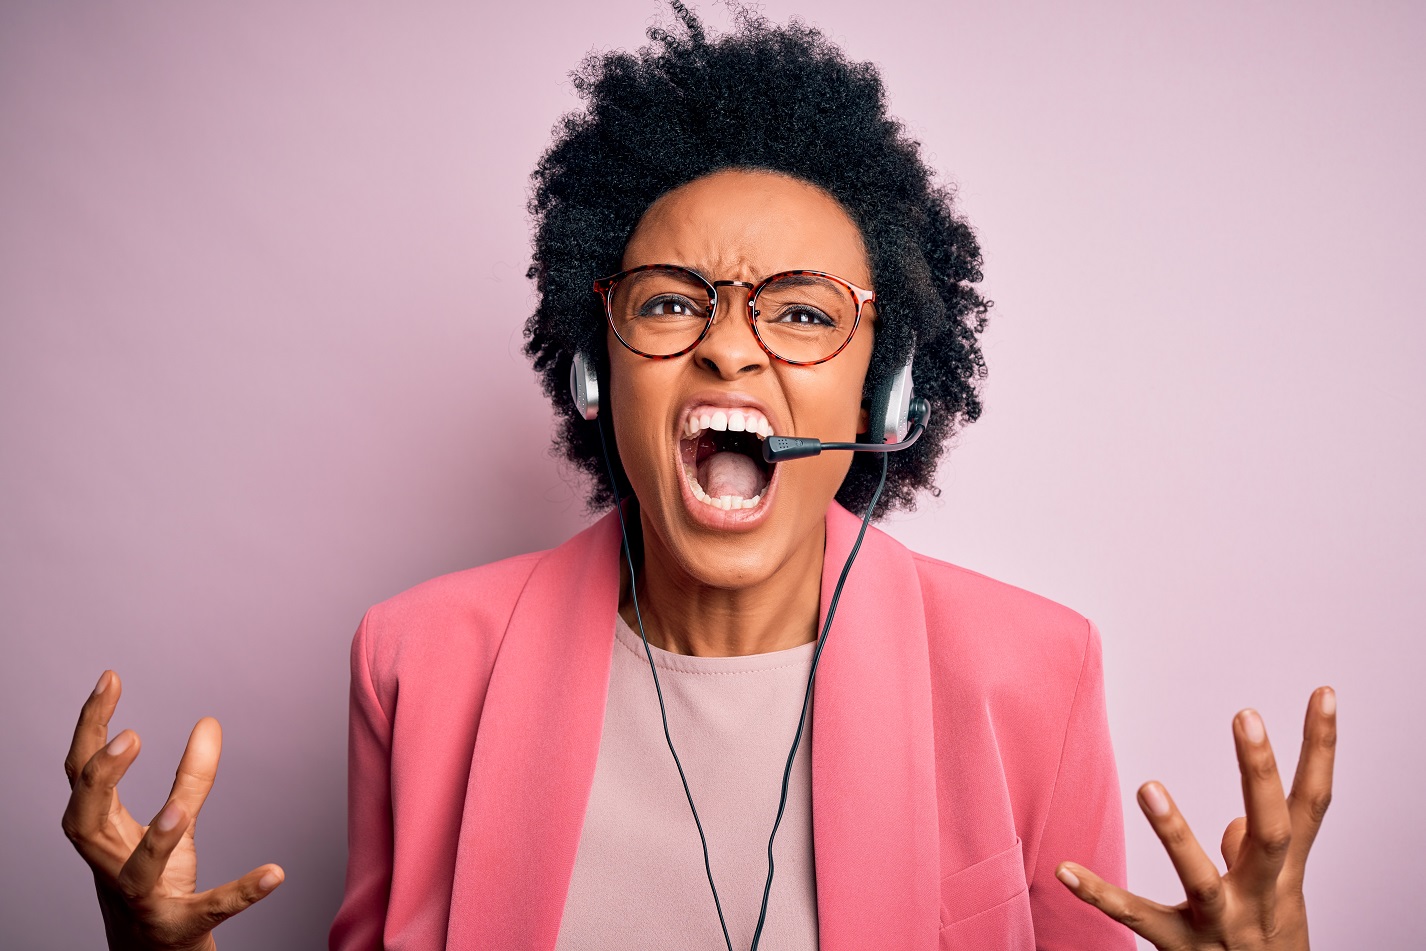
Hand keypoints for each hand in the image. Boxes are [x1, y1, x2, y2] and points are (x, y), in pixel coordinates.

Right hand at [61, 671, 283, 950]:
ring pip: (135, 872)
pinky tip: (276, 872)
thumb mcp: (173, 823)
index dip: (91, 725)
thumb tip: (209, 722)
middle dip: (100, 780)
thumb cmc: (154, 881)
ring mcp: (141, 898)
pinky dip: (240, 893)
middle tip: (130, 738)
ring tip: (179, 811)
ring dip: (154, 840)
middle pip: (83, 820)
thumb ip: (190, 776)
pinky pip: (208, 911)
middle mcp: (110, 864)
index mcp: (104, 831)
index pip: (82, 772)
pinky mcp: (178, 928)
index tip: (111, 678)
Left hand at [1055, 686, 1335, 949]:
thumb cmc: (1269, 947)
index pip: (1312, 803)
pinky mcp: (1181, 950)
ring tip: (1150, 786)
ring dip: (1176, 834)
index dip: (1320, 749)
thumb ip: (1261, 855)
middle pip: (1272, 831)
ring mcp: (1222, 926)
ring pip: (1202, 880)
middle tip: (1245, 715)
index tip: (1321, 692)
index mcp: (1284, 874)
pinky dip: (1099, 894)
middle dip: (1260, 774)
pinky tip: (1064, 868)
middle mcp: (1261, 898)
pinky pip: (1136, 919)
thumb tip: (1238, 823)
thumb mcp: (1278, 899)